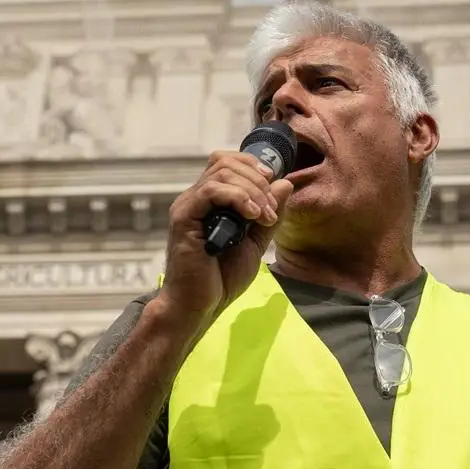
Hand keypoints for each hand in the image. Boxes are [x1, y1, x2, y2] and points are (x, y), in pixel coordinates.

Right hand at [156, 151, 292, 333]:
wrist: (199, 306)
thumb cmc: (221, 279)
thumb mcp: (256, 242)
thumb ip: (269, 214)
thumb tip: (285, 182)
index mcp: (210, 202)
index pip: (228, 162)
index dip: (254, 167)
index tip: (273, 188)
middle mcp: (196, 198)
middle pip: (227, 162)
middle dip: (258, 180)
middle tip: (271, 210)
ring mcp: (188, 205)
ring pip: (222, 171)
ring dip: (253, 190)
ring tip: (263, 216)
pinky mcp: (184, 217)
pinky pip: (211, 190)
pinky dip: (238, 197)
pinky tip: (252, 216)